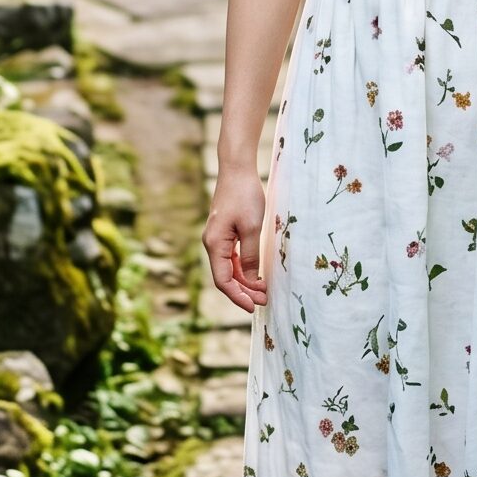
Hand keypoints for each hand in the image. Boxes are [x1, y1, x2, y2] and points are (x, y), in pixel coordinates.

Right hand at [204, 173, 268, 313]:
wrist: (237, 169)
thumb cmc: (245, 195)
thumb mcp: (253, 228)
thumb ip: (250, 256)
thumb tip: (250, 280)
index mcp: (214, 244)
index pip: (223, 280)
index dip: (237, 296)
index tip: (253, 307)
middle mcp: (212, 243)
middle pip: (225, 276)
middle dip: (243, 291)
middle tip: (264, 300)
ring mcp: (217, 238)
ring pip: (228, 268)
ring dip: (244, 281)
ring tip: (262, 290)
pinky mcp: (225, 232)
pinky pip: (231, 257)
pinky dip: (243, 268)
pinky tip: (255, 273)